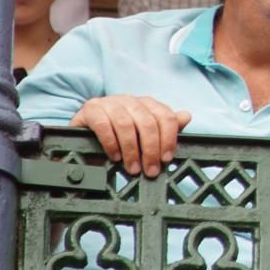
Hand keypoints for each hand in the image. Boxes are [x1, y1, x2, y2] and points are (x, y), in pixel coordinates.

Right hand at [71, 95, 192, 176]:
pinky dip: (112, 143)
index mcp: (146, 103)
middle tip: (150, 170)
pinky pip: (104, 125)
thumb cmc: (117, 137)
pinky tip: (115, 157)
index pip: (165, 116)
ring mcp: (109, 102)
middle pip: (147, 122)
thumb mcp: (142, 135)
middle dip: (151, 149)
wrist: (82, 137)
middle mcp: (129, 99)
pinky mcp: (90, 109)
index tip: (166, 159)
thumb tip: (186, 116)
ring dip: (132, 150)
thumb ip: (164, 127)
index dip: (169, 139)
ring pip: (126, 124)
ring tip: (132, 169)